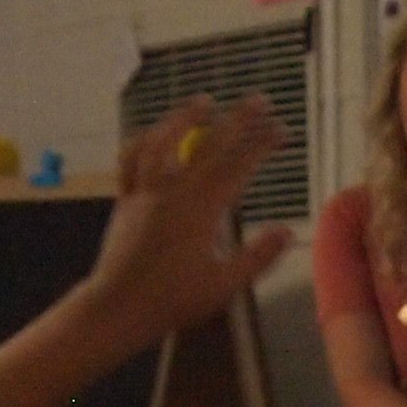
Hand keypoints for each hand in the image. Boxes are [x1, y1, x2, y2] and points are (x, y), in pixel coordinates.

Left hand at [85, 101, 296, 338]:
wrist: (119, 307)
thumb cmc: (173, 300)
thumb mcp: (225, 285)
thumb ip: (258, 256)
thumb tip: (287, 232)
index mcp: (201, 210)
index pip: (239, 167)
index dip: (263, 144)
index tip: (282, 129)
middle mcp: (173, 192)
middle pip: (209, 145)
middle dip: (237, 119)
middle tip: (258, 99)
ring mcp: (145, 192)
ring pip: (163, 143)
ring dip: (185, 117)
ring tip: (204, 100)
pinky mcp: (125, 201)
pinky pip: (130, 162)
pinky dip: (142, 142)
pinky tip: (152, 133)